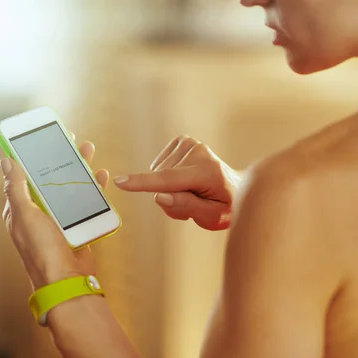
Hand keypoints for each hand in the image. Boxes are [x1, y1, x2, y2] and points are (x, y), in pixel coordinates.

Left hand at [0, 135, 109, 289]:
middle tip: (69, 138)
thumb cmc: (42, 251)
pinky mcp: (77, 224)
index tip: (42, 136)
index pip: (26, 174)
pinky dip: (93, 187)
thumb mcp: (25, 215)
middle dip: (60, 156)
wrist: (66, 280)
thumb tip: (6, 162)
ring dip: (79, 167)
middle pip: (51, 176)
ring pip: (70, 185)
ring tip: (87, 150)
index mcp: (22, 208)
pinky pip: (85, 201)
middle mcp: (40, 211)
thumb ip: (17, 187)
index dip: (33, 154)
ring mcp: (60, 218)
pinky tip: (99, 176)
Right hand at [114, 136, 240, 230]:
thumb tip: (158, 196)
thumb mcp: (211, 216)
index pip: (169, 179)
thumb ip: (185, 206)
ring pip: (158, 174)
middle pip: (162, 183)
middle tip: (194, 204)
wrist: (236, 188)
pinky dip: (168, 177)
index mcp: (208, 171)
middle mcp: (199, 152)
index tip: (120, 182)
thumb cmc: (225, 206)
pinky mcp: (182, 140)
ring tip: (193, 192)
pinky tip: (186, 180)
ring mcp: (190, 143)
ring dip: (170, 189)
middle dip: (170, 199)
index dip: (143, 182)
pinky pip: (159, 166)